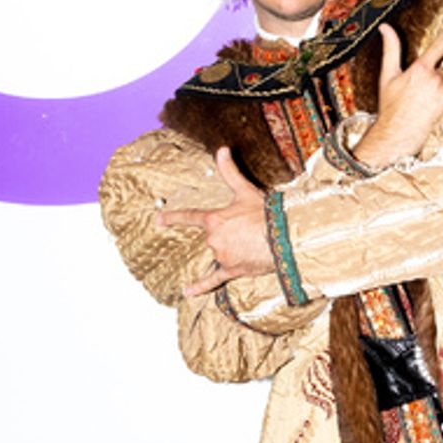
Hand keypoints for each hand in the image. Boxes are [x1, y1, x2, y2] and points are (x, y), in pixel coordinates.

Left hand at [158, 147, 272, 295]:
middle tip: (250, 228)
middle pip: (213, 237)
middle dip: (228, 233)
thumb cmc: (266, 213)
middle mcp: (213, 240)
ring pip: (220, 253)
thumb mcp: (246, 190)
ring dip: (233, 248)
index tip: (158, 219)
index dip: (173, 218)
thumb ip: (230, 171)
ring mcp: (222, 256)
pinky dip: (200, 287)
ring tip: (254, 241)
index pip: (190, 217)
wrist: (284, 237)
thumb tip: (221, 149)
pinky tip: (187, 293)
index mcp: (214, 220)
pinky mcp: (232, 270)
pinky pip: (213, 280)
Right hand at [353, 14, 442, 168]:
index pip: (441, 43)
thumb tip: (385, 27)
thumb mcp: (388, 75)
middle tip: (419, 92)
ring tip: (426, 101)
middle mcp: (435, 79)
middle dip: (435, 77)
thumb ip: (391, 49)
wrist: (397, 133)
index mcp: (420, 69)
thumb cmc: (391, 105)